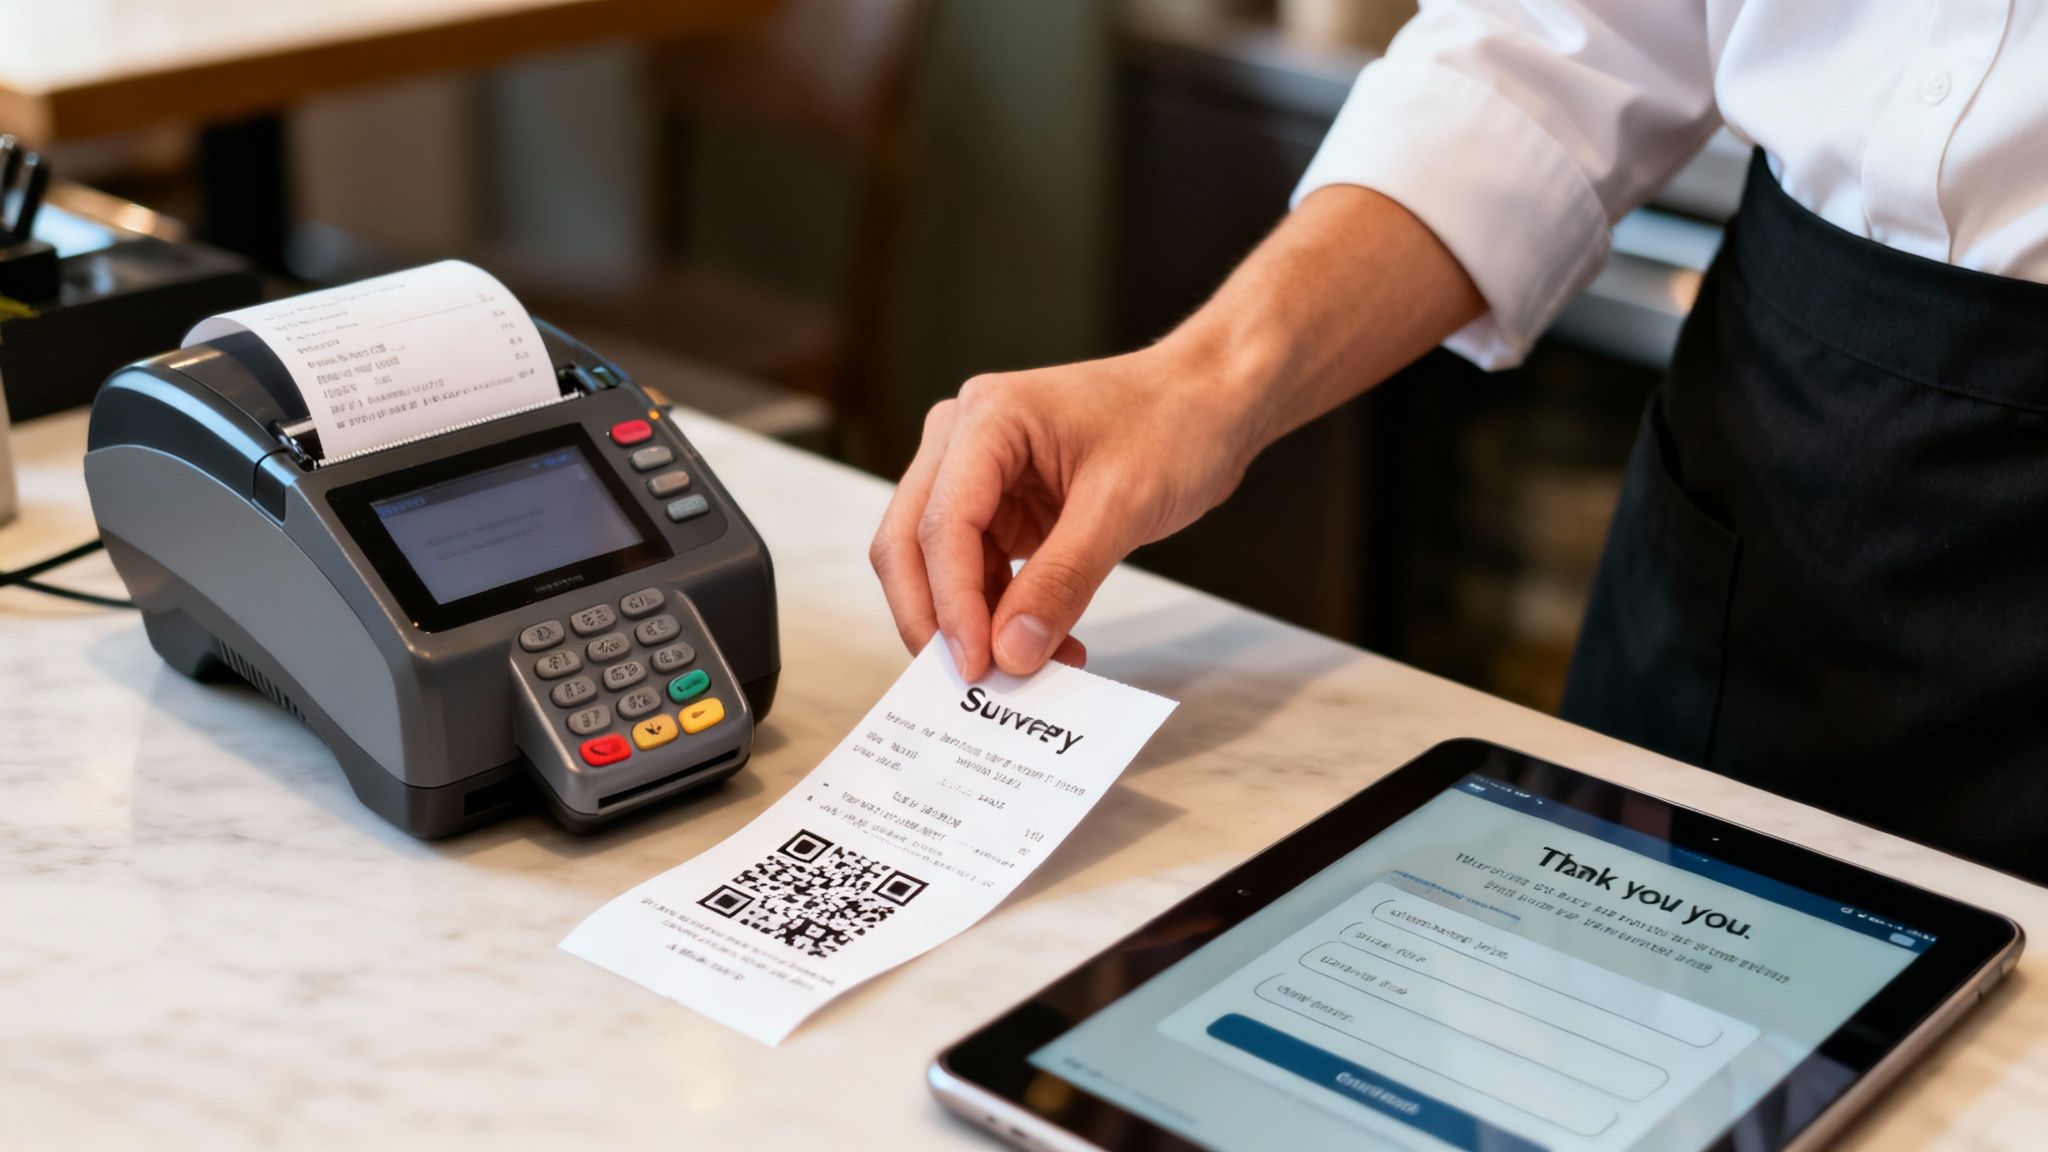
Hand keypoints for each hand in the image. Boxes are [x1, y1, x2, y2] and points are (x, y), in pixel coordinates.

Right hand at [871, 342, 1257, 679]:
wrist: (1210, 402)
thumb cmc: (1175, 423)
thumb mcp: (1122, 505)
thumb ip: (1062, 581)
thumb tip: (1011, 654)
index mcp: (986, 418)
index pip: (941, 524)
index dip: (951, 603)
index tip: (977, 665)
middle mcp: (963, 439)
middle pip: (910, 543)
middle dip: (935, 617)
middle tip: (971, 681)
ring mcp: (976, 473)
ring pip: (937, 566)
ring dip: (973, 623)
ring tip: (1029, 668)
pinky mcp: (997, 505)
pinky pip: (976, 570)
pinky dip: (1000, 613)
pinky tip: (1043, 643)